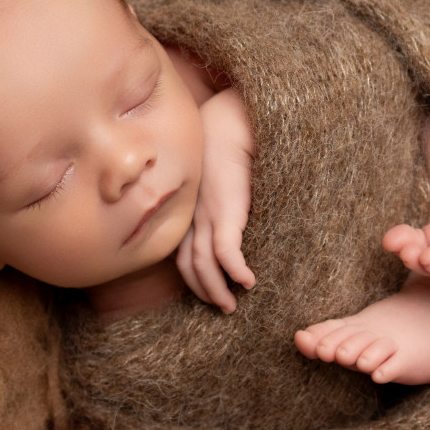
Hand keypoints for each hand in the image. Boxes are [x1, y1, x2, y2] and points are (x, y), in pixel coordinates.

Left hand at [176, 88, 254, 312]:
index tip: (209, 291)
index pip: (182, 254)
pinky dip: (236, 272)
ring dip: (218, 290)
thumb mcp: (217, 179)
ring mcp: (207, 216)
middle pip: (189, 266)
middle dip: (205, 291)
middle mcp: (192, 217)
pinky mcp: (226, 212)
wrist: (232, 123)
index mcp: (189, 210)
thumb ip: (219, 200)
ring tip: (232, 304)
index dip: (194, 278)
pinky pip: (227, 253)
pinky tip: (248, 282)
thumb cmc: (227, 146)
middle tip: (222, 307)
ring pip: (204, 266)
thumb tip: (233, 218)